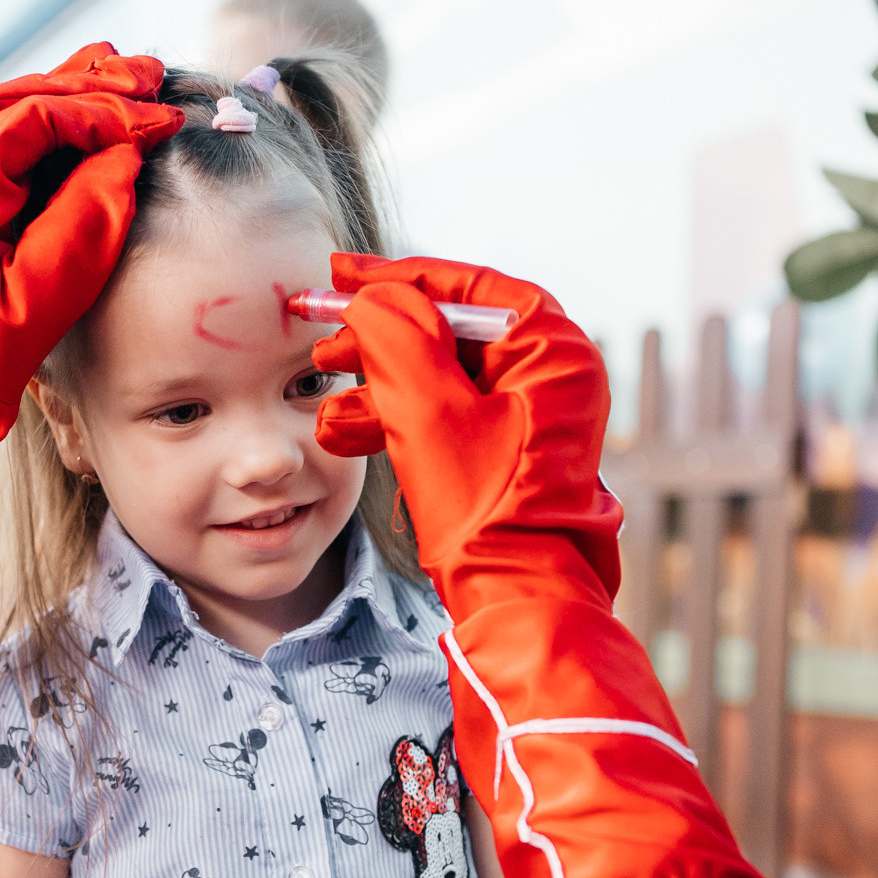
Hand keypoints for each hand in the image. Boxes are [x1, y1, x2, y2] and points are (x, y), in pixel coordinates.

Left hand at [0, 42, 183, 531]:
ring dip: (64, 90)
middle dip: (90, 82)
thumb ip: (86, 221)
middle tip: (151, 74)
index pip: (43, 117)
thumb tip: (127, 157)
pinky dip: (38, 114)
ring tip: (122, 76)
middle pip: (20, 95)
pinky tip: (74, 113)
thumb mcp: (42, 297)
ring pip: (3, 106)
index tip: (161, 120)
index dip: (108, 112)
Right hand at [311, 251, 618, 601]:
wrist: (516, 599)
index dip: (396, 280)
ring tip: (328, 403)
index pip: (468, 288)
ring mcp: (533, 415)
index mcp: (552, 351)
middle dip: (379, 343)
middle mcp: (551, 376)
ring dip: (379, 388)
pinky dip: (400, 422)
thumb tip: (373, 297)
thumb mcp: (427, 415)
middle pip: (451, 334)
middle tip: (324, 347)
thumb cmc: (485, 512)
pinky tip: (347, 435)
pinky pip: (449, 417)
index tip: (341, 277)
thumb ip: (396, 341)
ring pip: (442, 379)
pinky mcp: (510, 451)